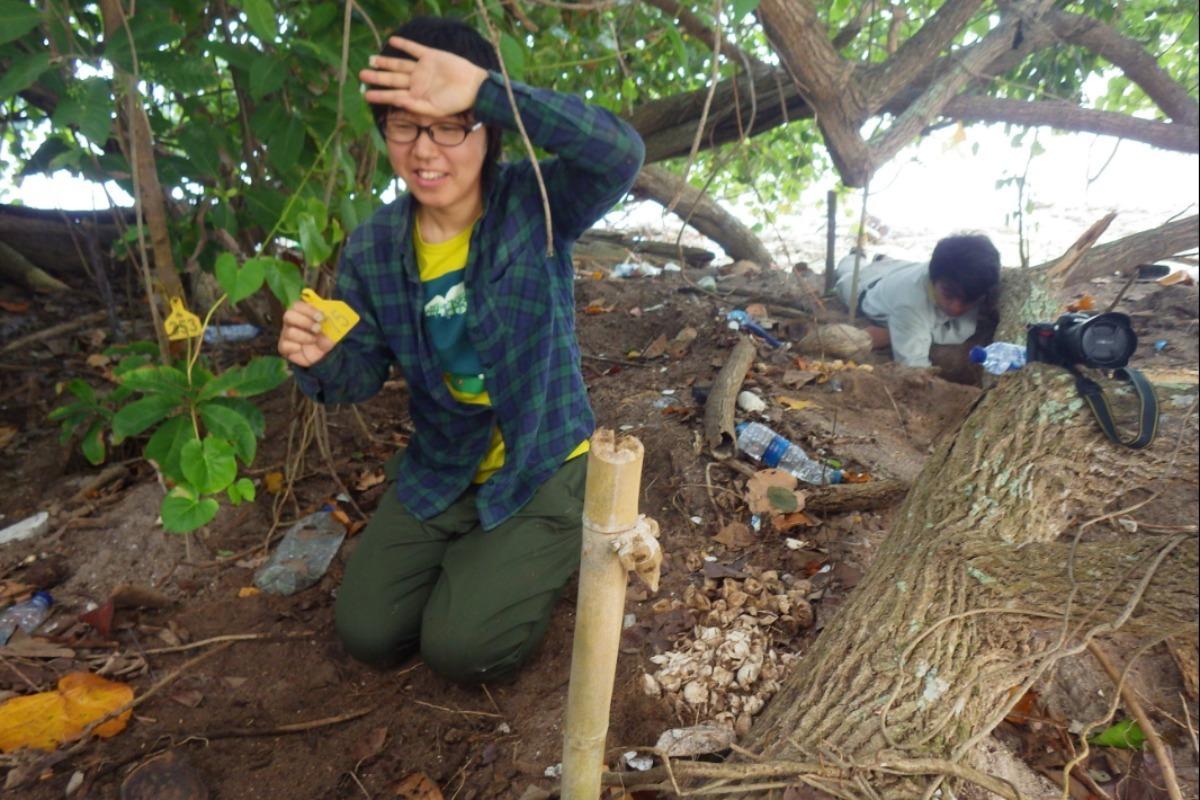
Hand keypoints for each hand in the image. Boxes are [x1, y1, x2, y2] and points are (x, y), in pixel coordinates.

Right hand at [278, 301, 335, 367]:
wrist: (322, 357)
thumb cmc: (323, 338)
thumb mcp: (330, 329)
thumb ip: (330, 322)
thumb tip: (329, 317)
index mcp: (301, 313)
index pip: (297, 305)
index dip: (308, 310)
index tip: (321, 317)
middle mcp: (291, 322)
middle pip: (288, 315)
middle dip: (305, 322)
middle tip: (317, 329)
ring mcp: (285, 334)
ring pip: (289, 332)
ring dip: (305, 337)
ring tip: (314, 340)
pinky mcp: (283, 347)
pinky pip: (285, 345)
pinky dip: (296, 348)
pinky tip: (301, 349)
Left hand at [360, 36, 488, 118]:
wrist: (474, 88)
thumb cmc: (456, 103)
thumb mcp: (434, 109)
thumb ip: (414, 105)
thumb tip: (395, 101)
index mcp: (416, 95)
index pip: (393, 95)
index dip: (379, 95)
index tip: (366, 95)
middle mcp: (417, 81)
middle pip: (393, 78)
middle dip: (377, 77)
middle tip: (361, 75)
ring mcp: (423, 68)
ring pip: (399, 64)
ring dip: (385, 62)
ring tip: (372, 60)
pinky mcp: (431, 56)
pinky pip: (414, 49)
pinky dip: (403, 45)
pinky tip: (391, 41)